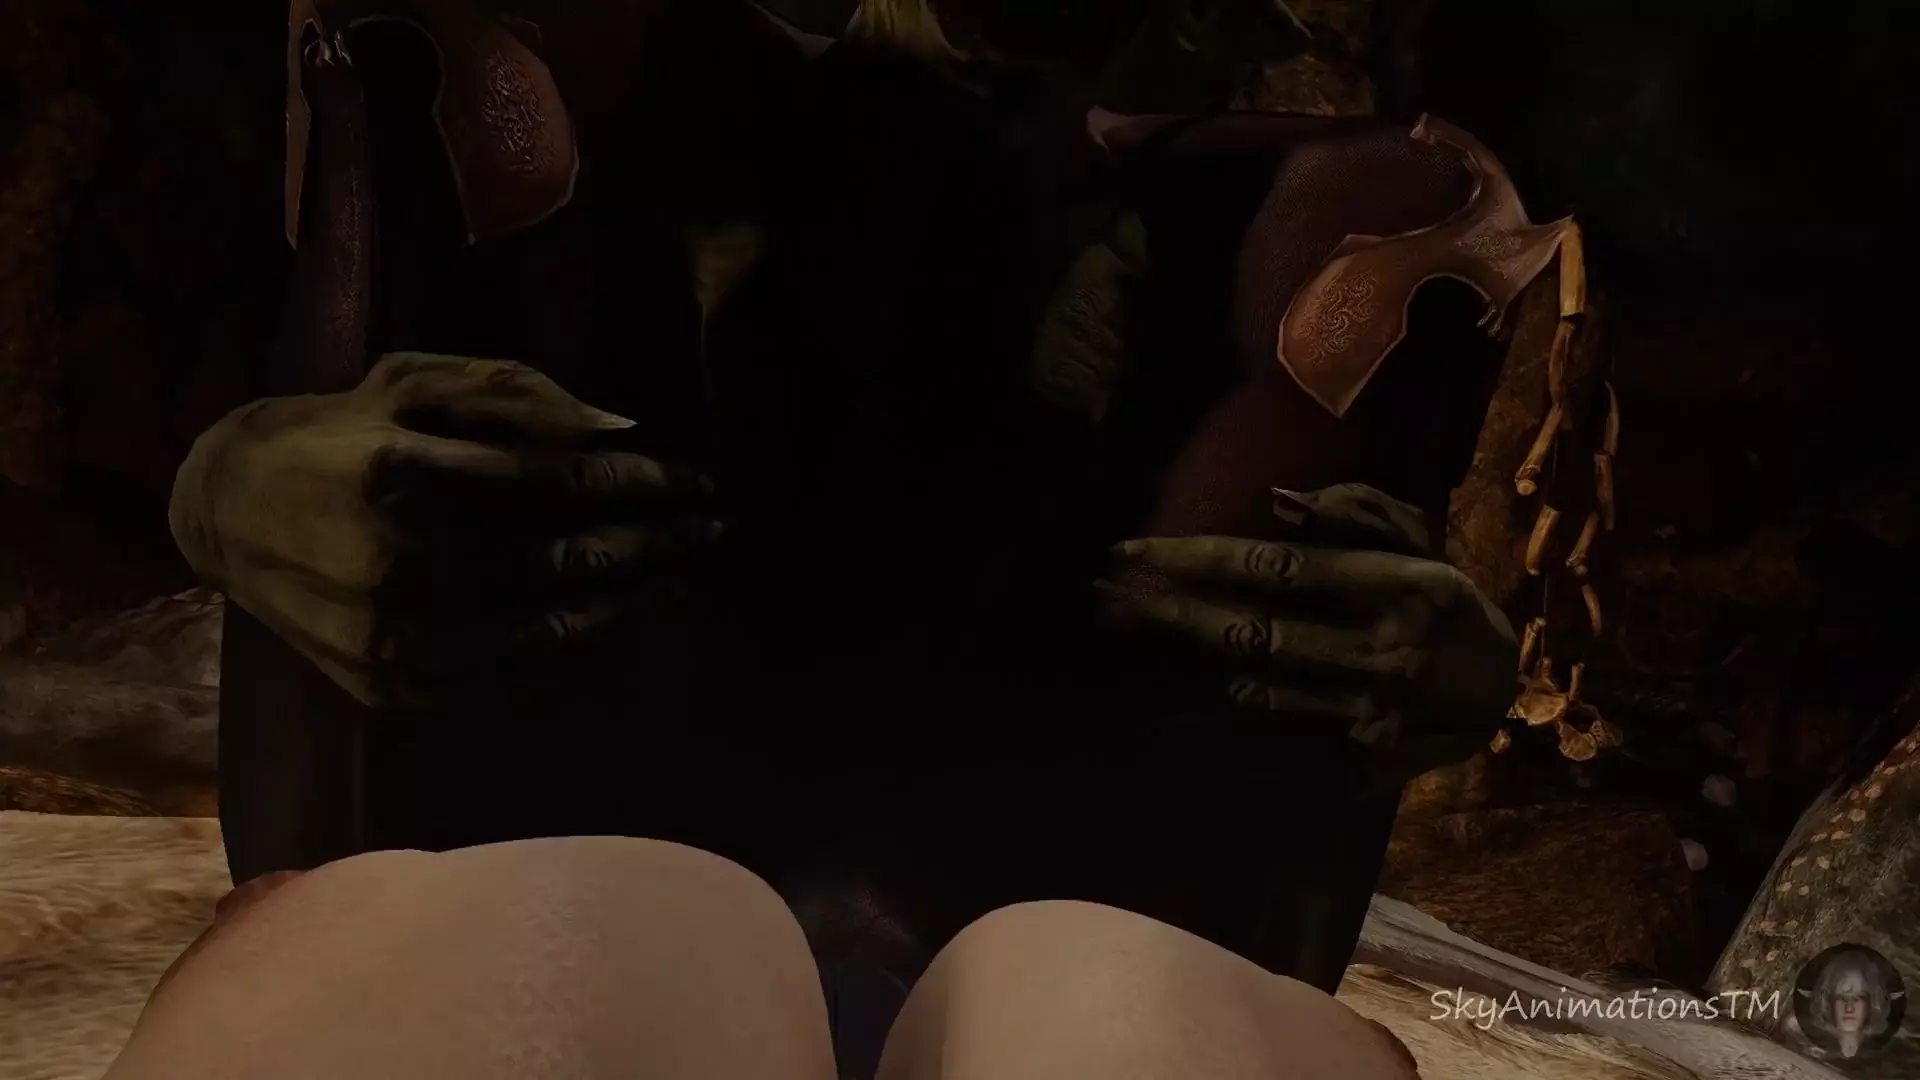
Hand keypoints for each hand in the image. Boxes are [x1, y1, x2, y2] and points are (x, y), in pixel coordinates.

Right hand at [169, 352, 717, 706]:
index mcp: (404, 472)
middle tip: (704, 533)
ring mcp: (391, 634)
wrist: (227, 509)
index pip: (560, 483)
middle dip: (650, 545)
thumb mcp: (416, 382)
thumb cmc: (340, 429)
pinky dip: (563, 654)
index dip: (643, 486)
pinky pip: (502, 681)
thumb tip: (623, 430)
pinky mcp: (386, 684)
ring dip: (619, 603)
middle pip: (562, 560)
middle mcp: (397, 561)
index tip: (700, 485)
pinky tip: (598, 622)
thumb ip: (517, 396)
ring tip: (663, 577)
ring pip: (543, 630)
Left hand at [1096, 484, 1515, 777]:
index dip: (1198, 561)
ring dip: (1177, 666)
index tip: (1133, 552)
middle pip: (1250, 633)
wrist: (1500, 692)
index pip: (1276, 571)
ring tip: (1115, 634)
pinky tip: (1160, 701)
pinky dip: (1213, 720)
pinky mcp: (1355, 762)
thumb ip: (1354, 513)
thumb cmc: (1444, 601)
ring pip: (1249, 691)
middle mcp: (1375, 653)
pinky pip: (1269, 738)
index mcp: (1393, 587)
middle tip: (1102, 593)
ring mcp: (1363, 715)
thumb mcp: (1418, 540)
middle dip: (1168, 613)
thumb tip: (1277, 502)